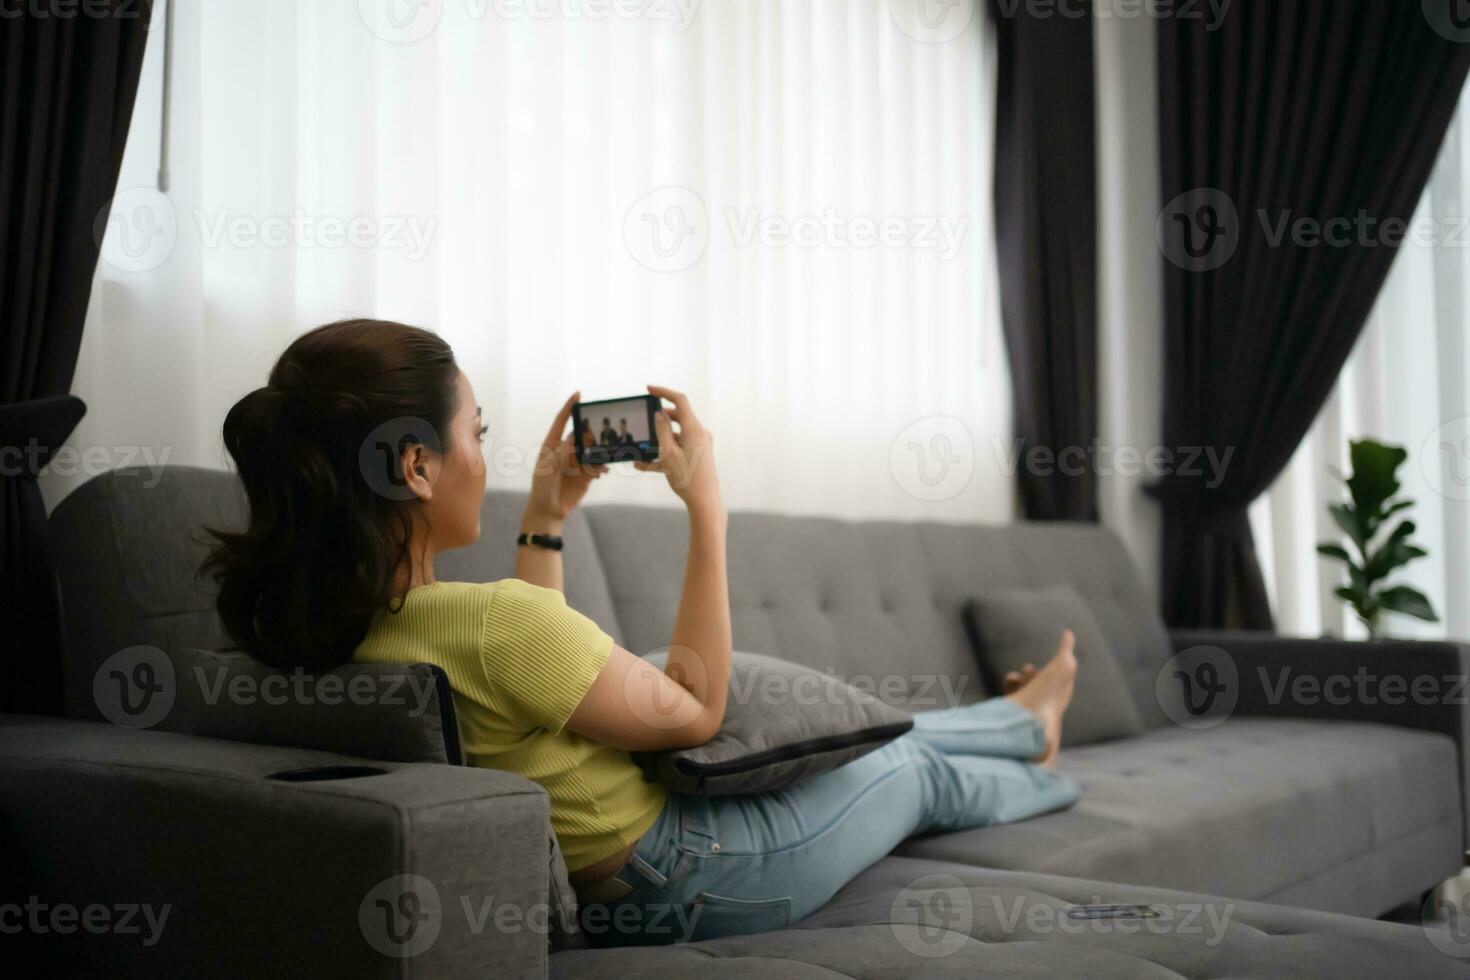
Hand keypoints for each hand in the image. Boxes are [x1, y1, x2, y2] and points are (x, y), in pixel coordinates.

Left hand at [524, 391, 605, 527]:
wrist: (548, 511)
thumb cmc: (542, 488)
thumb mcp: (548, 468)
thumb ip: (561, 453)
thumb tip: (574, 437)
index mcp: (552, 446)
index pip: (561, 422)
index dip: (569, 408)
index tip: (578, 395)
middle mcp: (566, 452)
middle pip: (581, 435)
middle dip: (590, 433)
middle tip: (596, 436)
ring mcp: (577, 462)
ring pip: (592, 449)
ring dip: (598, 451)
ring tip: (600, 457)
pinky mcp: (586, 475)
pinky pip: (598, 466)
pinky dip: (602, 466)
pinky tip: (603, 471)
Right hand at [635, 385, 721, 515]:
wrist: (704, 502)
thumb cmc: (687, 479)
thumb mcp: (668, 453)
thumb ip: (662, 431)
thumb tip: (661, 414)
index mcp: (694, 429)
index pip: (680, 401)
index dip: (664, 392)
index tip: (648, 389)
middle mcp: (699, 434)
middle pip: (677, 418)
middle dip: (659, 420)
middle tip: (645, 420)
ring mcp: (700, 445)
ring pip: (675, 437)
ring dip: (657, 442)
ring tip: (639, 453)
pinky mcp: (698, 456)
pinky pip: (678, 449)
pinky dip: (663, 454)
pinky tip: (644, 465)